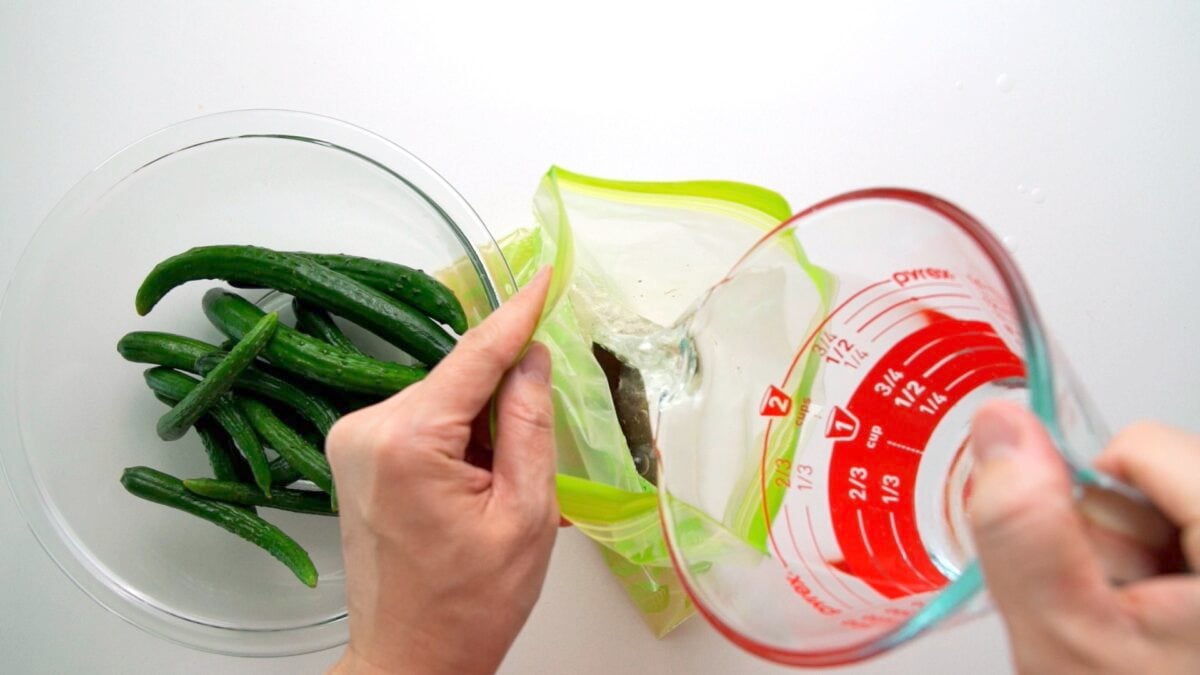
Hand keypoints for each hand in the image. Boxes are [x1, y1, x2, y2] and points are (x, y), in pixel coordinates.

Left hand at [327, 268, 557, 674]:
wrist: (411, 656)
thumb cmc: (470, 603)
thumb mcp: (525, 512)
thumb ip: (528, 423)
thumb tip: (532, 356)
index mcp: (407, 441)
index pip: (474, 356)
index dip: (517, 312)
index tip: (546, 272)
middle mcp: (366, 428)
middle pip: (457, 379)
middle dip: (501, 400)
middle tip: (522, 466)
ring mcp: (353, 439)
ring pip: (442, 398)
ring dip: (478, 425)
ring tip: (491, 493)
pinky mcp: (355, 452)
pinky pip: (422, 418)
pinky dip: (456, 437)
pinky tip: (469, 486)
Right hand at [968, 401, 1198, 673]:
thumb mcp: (1065, 638)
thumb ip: (1026, 527)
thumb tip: (999, 427)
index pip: (1142, 447)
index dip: (1092, 508)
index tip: (1096, 575)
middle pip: (1153, 479)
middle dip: (1115, 542)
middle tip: (1122, 618)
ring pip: (1163, 510)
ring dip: (1134, 566)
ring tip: (1143, 633)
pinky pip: (1177, 542)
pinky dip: (1159, 580)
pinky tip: (1163, 632)